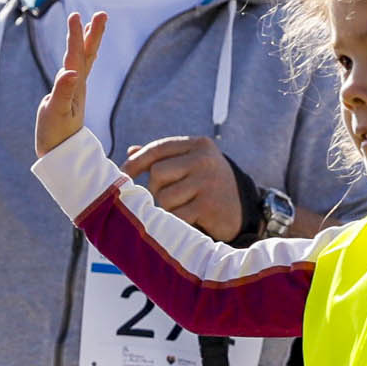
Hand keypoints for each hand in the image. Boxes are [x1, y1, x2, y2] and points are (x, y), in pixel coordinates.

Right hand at [39, 11, 104, 155]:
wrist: (62, 155)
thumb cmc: (56, 135)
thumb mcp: (56, 113)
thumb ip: (63, 92)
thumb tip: (69, 71)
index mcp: (74, 86)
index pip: (76, 56)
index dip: (76, 36)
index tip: (76, 16)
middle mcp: (78, 85)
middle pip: (87, 54)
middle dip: (93, 34)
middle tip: (102, 14)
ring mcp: (75, 89)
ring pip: (84, 60)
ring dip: (88, 41)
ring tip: (93, 23)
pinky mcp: (71, 95)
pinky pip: (78, 69)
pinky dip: (81, 55)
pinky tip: (80, 52)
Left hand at [123, 136, 244, 241]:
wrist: (243, 210)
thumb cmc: (208, 185)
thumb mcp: (192, 164)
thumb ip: (164, 157)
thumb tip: (130, 152)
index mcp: (199, 145)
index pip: (158, 148)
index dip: (137, 162)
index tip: (123, 174)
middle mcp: (204, 160)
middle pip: (157, 173)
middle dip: (157, 189)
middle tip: (171, 197)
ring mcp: (208, 182)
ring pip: (164, 197)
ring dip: (168, 208)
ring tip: (184, 208)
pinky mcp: (209, 206)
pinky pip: (176, 215)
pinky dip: (178, 221)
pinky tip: (190, 219)